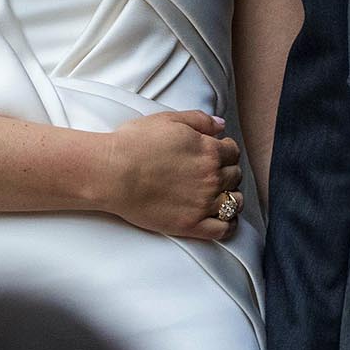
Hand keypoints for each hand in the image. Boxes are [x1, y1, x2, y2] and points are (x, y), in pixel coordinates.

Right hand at [101, 110, 243, 241]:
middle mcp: (211, 177)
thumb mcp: (169, 119)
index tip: (218, 153)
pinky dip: (229, 224)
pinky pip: (224, 229)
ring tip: (220, 194)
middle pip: (235, 175)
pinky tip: (222, 218)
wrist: (114, 173)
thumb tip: (221, 125)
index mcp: (208, 150)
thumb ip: (200, 120)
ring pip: (235, 201)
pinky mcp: (191, 225)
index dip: (226, 150)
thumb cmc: (136, 143)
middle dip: (228, 171)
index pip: (233, 152)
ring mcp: (203, 203)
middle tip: (214, 172)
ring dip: (231, 195)